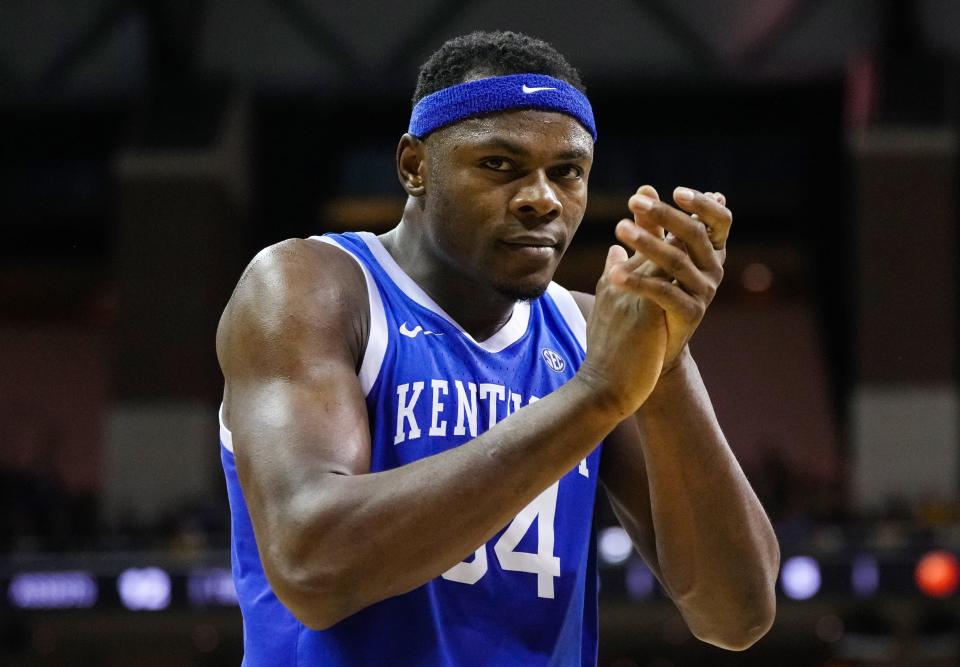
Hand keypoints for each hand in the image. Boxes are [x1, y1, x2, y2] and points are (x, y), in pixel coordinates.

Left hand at [608, 185, 730, 370]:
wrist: (652, 346)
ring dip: (646, 242)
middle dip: (664, 215)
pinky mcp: (691, 313)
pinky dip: (638, 281)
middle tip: (633, 201)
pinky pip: (664, 292)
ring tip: (619, 228)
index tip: (675, 191)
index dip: (702, 205)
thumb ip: (653, 226)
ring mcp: (705, 292)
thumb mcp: (653, 256)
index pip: (719, 221)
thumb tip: (644, 188)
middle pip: (695, 235)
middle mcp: (714, 269)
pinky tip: (613, 274)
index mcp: (710, 252)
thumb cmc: (653, 295)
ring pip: (676, 261)